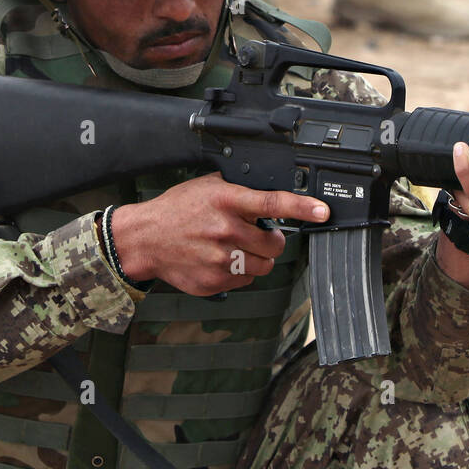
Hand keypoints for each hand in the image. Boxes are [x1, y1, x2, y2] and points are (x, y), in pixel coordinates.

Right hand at [109, 173, 328, 295]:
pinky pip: (245, 280)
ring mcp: (220, 259)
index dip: (302, 208)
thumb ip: (239, 190)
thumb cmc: (177, 209)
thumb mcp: (208, 186)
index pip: (273, 203)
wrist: (145, 238)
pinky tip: (221, 259)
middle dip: (272, 240)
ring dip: (258, 257)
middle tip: (259, 234)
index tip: (323, 211)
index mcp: (227, 201)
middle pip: (275, 244)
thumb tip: (270, 191)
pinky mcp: (214, 281)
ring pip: (264, 265)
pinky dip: (240, 271)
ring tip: (237, 247)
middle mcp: (226, 230)